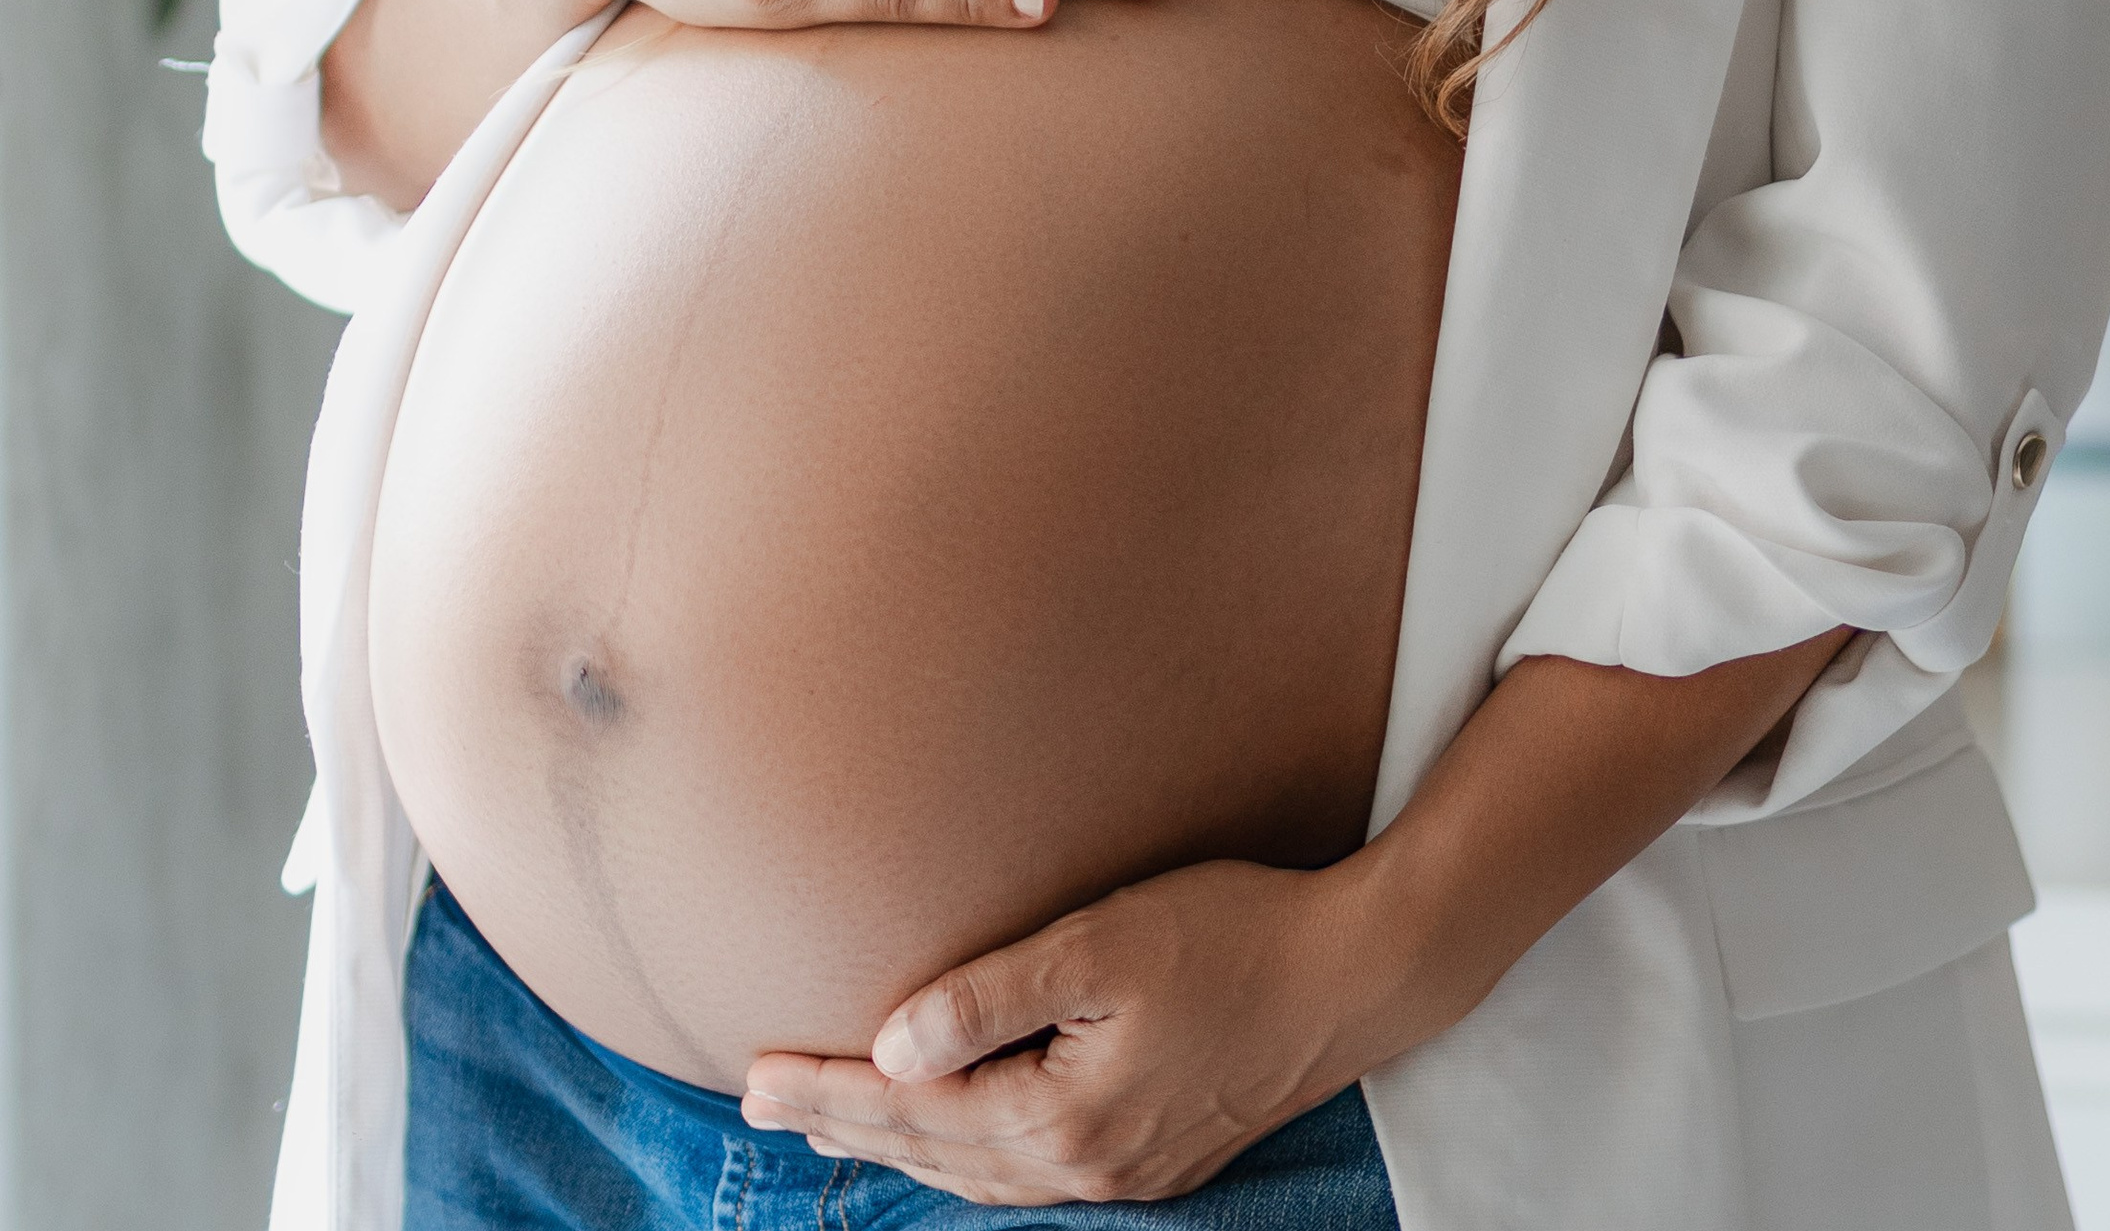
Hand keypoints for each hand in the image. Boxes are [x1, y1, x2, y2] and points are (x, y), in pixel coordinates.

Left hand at [737, 860, 1393, 1206]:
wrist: (1357, 975)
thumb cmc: (1234, 935)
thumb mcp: (1103, 942)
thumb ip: (991, 996)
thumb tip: (892, 1043)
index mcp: (1060, 1117)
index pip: (910, 1108)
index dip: (827, 1090)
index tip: (751, 1075)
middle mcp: (1085, 1164)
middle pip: (934, 1153)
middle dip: (846, 1124)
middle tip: (766, 1103)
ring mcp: (1126, 1170)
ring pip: (981, 1175)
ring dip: (903, 1146)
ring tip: (841, 1119)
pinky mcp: (1157, 1155)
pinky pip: (1031, 1174)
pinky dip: (970, 1158)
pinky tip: (957, 1136)